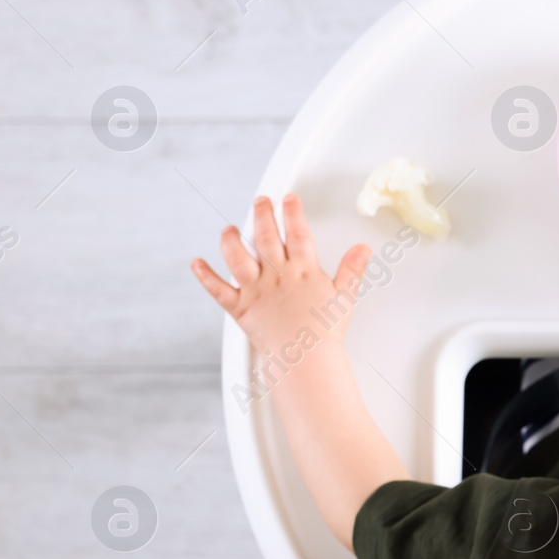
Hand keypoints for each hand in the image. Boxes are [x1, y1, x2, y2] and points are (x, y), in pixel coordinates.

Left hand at [190, 194, 370, 356]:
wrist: (306, 358)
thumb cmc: (324, 332)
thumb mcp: (345, 297)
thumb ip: (352, 269)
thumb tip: (362, 249)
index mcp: (303, 271)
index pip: (298, 233)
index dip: (293, 213)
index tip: (289, 199)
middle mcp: (277, 276)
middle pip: (266, 237)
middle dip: (262, 215)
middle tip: (260, 201)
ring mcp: (256, 290)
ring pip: (238, 257)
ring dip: (231, 240)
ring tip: (229, 229)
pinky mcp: (240, 308)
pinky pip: (218, 290)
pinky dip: (205, 276)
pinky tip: (196, 264)